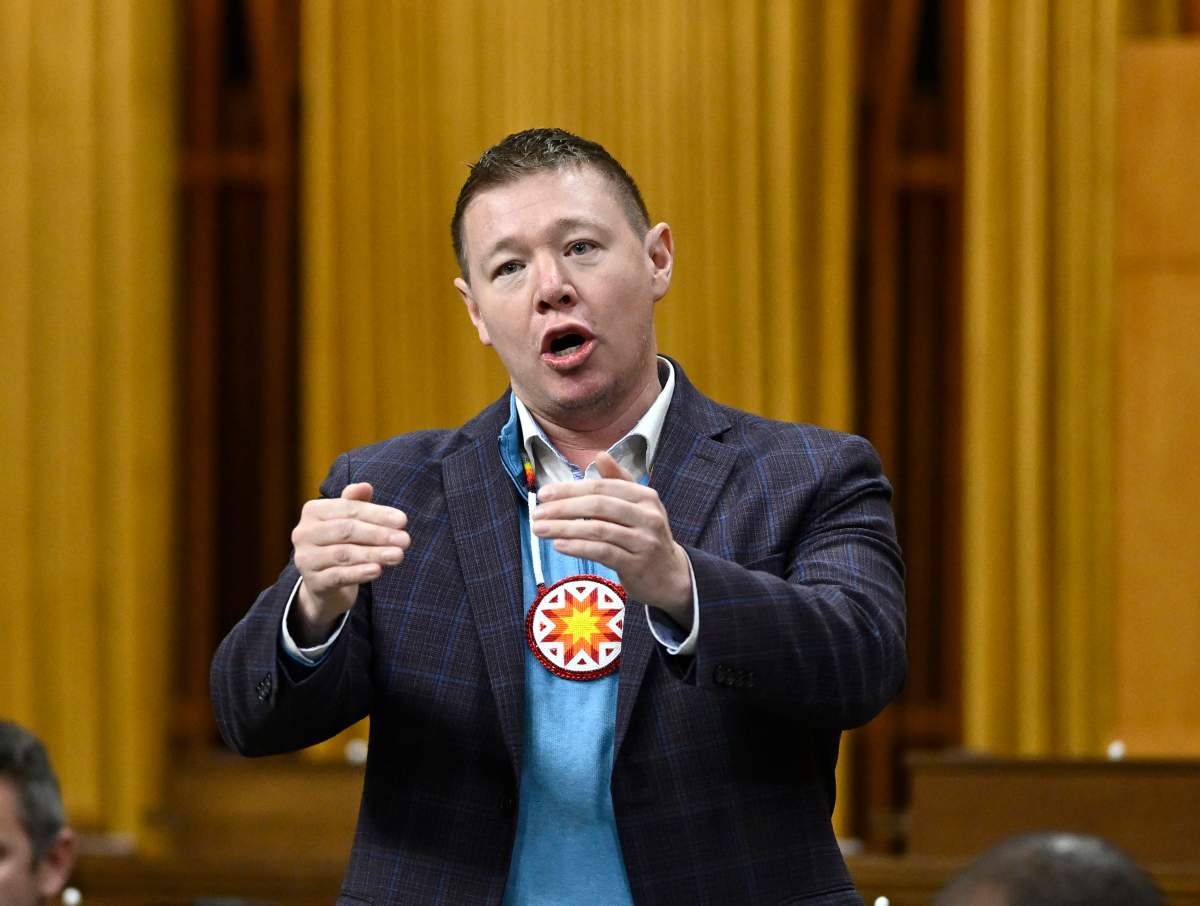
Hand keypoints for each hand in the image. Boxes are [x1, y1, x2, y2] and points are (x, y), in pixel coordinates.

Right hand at [289, 482, 409, 644]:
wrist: (326, 583)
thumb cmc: (342, 543)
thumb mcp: (349, 521)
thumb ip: (356, 503)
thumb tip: (365, 486)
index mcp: (313, 511)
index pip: (349, 509)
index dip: (377, 514)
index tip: (403, 520)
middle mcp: (303, 533)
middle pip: (346, 530)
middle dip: (379, 534)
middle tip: (405, 540)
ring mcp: (305, 559)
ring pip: (344, 554)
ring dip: (374, 554)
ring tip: (398, 555)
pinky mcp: (313, 582)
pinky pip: (338, 576)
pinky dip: (359, 573)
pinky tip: (378, 570)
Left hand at [531, 452, 691, 626]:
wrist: (670, 576)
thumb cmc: (645, 536)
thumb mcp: (638, 506)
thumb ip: (618, 481)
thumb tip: (600, 454)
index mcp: (645, 496)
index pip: (601, 487)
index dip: (570, 489)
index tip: (543, 494)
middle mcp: (648, 516)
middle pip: (598, 506)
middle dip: (563, 508)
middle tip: (537, 513)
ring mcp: (644, 541)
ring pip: (597, 529)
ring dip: (563, 529)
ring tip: (540, 530)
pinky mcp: (637, 564)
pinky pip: (602, 552)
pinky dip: (578, 547)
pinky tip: (559, 546)